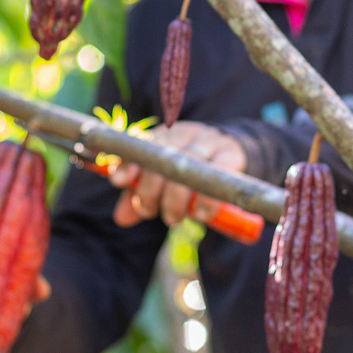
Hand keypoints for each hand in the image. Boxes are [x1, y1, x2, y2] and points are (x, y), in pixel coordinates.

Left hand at [108, 121, 245, 228]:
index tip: (119, 181)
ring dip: (176, 197)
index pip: (141, 145)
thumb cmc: (191, 172)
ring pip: (189, 163)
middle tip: (149, 212)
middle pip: (164, 156)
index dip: (129, 162)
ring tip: (172, 218)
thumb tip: (121, 218)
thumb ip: (140, 196)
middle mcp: (185, 134)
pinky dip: (207, 198)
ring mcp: (210, 141)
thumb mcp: (163, 182)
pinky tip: (200, 215)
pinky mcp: (232, 155)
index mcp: (164, 137)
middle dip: (150, 188)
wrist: (233, 154)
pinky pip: (219, 174)